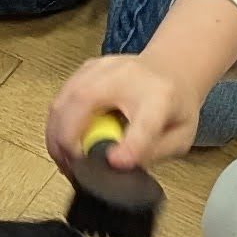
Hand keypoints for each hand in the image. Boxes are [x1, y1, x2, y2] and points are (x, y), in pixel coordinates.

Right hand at [48, 52, 203, 181]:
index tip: (115, 162)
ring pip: (64, 99)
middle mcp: (128, 75)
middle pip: (85, 100)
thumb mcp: (180, 137)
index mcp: (160, 96)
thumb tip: (119, 167)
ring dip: (56, 136)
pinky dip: (56, 125)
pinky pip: (60, 99)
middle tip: (71, 169)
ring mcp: (103, 68)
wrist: (169, 68)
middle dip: (68, 139)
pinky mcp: (85, 69)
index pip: (145, 122)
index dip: (130, 145)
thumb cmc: (174, 105)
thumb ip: (154, 153)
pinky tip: (63, 144)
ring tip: (65, 161)